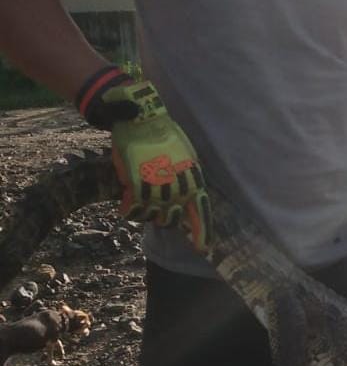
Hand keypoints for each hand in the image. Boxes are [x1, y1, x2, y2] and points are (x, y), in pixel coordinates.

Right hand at [76, 68, 211, 252]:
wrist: (138, 116)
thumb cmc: (160, 135)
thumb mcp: (182, 155)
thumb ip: (183, 178)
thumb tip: (182, 200)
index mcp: (192, 177)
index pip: (200, 211)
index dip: (202, 232)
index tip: (203, 249)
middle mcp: (178, 184)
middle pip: (172, 218)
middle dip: (165, 219)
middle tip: (156, 210)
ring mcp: (157, 184)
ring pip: (154, 215)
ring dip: (146, 214)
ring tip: (140, 203)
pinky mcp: (137, 182)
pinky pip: (135, 207)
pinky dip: (130, 209)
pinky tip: (125, 206)